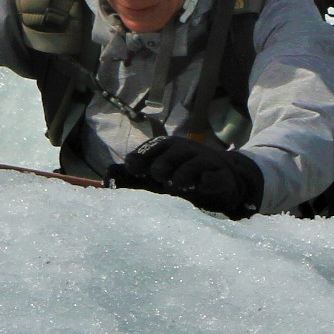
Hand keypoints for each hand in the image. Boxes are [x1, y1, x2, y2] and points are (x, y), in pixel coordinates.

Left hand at [110, 135, 262, 218]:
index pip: (153, 147)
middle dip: (162, 166)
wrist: (223, 176)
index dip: (142, 159)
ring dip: (182, 176)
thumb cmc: (185, 172)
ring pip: (191, 165)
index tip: (133, 171)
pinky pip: (211, 177)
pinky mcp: (220, 176)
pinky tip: (201, 186)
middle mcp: (186, 150)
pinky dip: (206, 182)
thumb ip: (140, 171)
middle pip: (171, 152)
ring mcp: (204, 161)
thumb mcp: (163, 169)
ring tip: (177, 185)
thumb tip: (110, 173)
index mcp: (169, 147)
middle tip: (160, 178)